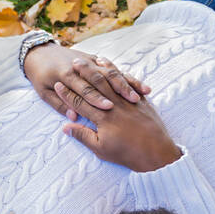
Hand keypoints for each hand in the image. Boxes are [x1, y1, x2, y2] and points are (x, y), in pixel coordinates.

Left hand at [22, 42, 149, 116]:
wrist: (40, 53)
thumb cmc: (40, 76)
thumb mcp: (43, 92)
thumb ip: (59, 105)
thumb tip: (72, 118)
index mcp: (67, 75)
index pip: (85, 89)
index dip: (97, 99)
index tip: (108, 108)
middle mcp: (83, 67)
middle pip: (104, 79)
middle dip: (119, 90)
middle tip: (132, 102)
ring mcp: (91, 61)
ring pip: (113, 73)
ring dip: (128, 85)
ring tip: (140, 95)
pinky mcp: (97, 60)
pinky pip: (117, 70)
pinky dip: (129, 79)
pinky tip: (143, 88)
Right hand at [50, 72, 181, 172]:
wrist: (156, 152)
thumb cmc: (126, 153)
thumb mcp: (101, 149)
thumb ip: (83, 136)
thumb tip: (66, 127)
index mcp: (102, 118)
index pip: (80, 103)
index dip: (68, 95)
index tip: (58, 85)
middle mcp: (113, 105)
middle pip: (95, 85)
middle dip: (83, 73)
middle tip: (73, 63)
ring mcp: (127, 100)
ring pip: (110, 80)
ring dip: (99, 69)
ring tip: (90, 60)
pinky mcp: (139, 100)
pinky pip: (127, 81)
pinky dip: (118, 73)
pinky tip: (112, 68)